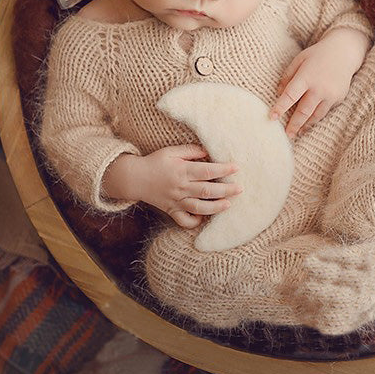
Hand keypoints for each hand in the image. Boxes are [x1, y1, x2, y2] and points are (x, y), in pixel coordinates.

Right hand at [104, 145, 241, 228]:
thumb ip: (190, 151)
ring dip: (215, 207)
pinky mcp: (171, 210)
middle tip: (240, 188)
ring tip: (229, 204)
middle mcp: (180, 187)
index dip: (223, 170)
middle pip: (206, 191)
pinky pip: (183, 220)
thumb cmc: (155, 162)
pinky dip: (195, 222)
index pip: (206, 171)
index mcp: (182, 171)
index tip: (236, 168)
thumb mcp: (171, 151)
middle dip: (225, 190)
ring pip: (198, 207)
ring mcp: (176, 201)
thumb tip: (208, 152)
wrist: (134, 178)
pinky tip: (205, 219)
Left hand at [269, 28, 370, 137]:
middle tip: (286, 135)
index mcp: (306, 76)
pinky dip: (316, 117)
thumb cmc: (317, 55)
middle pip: (304, 111)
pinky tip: (309, 122)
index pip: (290, 96)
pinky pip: (325, 110)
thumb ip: (287, 76)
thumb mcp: (299, 60)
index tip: (271, 118)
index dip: (280, 108)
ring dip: (305, 125)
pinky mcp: (339, 98)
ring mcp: (331, 94)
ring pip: (316, 115)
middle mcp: (319, 87)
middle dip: (294, 124)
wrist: (344, 52)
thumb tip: (279, 94)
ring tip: (297, 132)